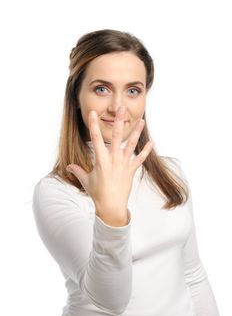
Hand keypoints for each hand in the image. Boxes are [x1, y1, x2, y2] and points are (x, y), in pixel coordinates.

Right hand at [66, 106, 153, 224]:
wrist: (111, 206)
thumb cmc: (98, 193)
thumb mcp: (85, 181)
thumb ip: (77, 171)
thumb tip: (69, 167)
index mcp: (101, 160)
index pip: (95, 139)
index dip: (93, 125)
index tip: (93, 113)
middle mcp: (113, 159)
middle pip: (116, 137)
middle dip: (119, 121)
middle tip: (122, 108)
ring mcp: (124, 164)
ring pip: (131, 145)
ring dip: (136, 132)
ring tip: (141, 120)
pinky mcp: (131, 170)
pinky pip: (140, 159)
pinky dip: (145, 151)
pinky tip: (151, 142)